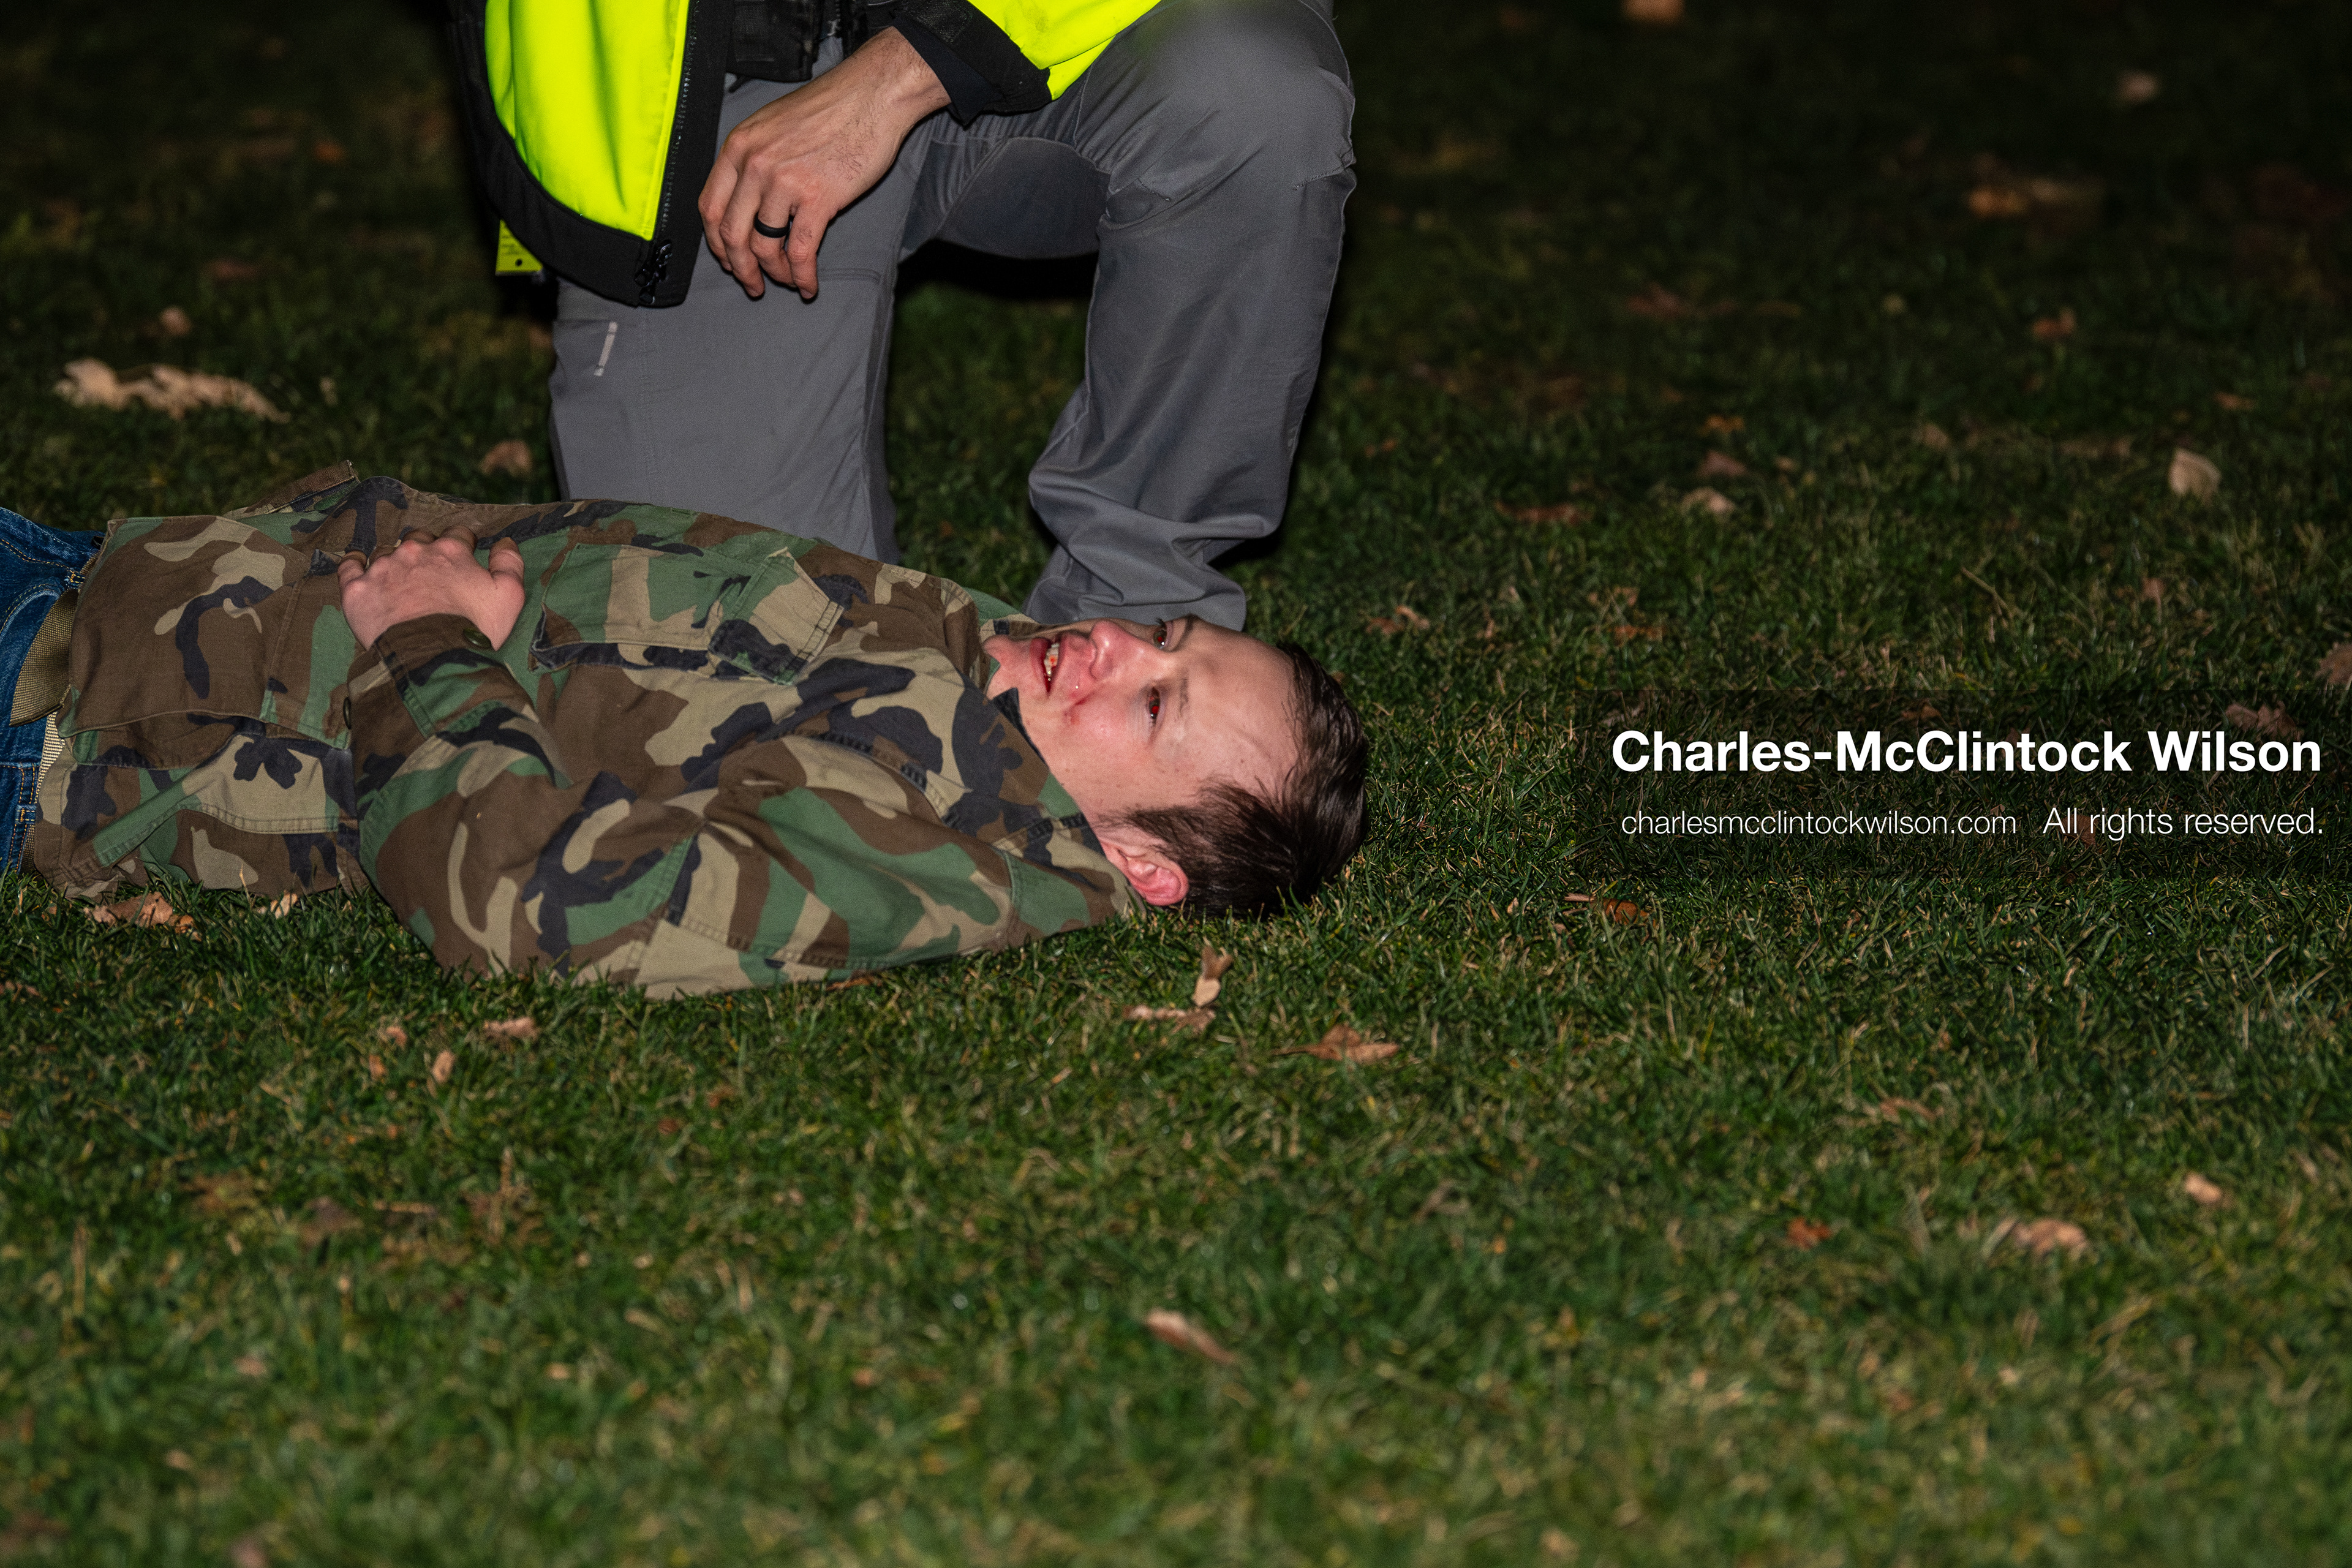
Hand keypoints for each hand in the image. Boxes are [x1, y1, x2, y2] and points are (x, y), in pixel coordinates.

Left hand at [338, 531, 526, 648]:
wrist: (430, 659)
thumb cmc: (473, 629)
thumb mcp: (509, 597)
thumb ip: (510, 564)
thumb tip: (506, 542)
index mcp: (451, 551)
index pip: (458, 535)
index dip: (463, 546)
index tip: (465, 557)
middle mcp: (414, 551)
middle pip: (420, 538)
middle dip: (427, 551)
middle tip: (432, 574)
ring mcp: (383, 568)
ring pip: (387, 552)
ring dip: (395, 562)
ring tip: (400, 583)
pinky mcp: (358, 589)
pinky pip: (350, 567)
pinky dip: (355, 565)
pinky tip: (359, 567)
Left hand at [698, 28, 948, 301]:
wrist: (871, 96)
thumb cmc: (830, 108)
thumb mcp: (772, 124)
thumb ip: (754, 158)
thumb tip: (748, 199)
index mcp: (739, 146)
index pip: (710, 206)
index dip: (717, 243)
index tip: (729, 259)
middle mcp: (754, 165)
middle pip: (732, 234)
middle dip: (740, 268)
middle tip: (752, 284)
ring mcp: (784, 182)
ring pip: (764, 247)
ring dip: (773, 273)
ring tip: (785, 281)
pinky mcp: (818, 198)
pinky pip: (801, 251)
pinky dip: (802, 276)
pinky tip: (808, 285)